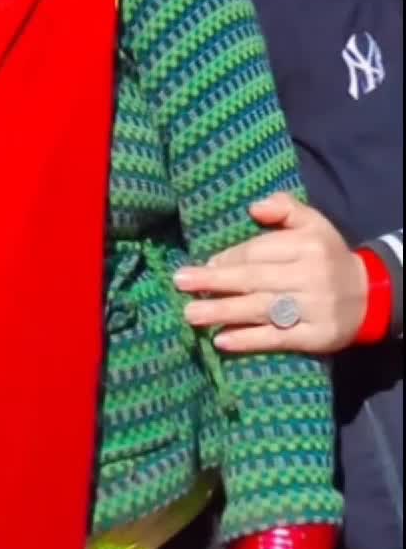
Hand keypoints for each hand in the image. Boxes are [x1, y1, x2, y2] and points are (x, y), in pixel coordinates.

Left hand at [174, 193, 367, 354]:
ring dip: (223, 313)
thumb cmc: (327, 256)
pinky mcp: (316, 337)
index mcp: (307, 246)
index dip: (228, 259)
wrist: (368, 296)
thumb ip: (285, 208)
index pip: (259, 252)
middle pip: (254, 280)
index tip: (203, 265)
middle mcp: (311, 276)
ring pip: (261, 310)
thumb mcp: (313, 223)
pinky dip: (248, 340)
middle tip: (180, 283)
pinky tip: (222, 340)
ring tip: (191, 314)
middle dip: (214, 283)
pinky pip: (277, 339)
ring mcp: (313, 309)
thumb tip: (254, 208)